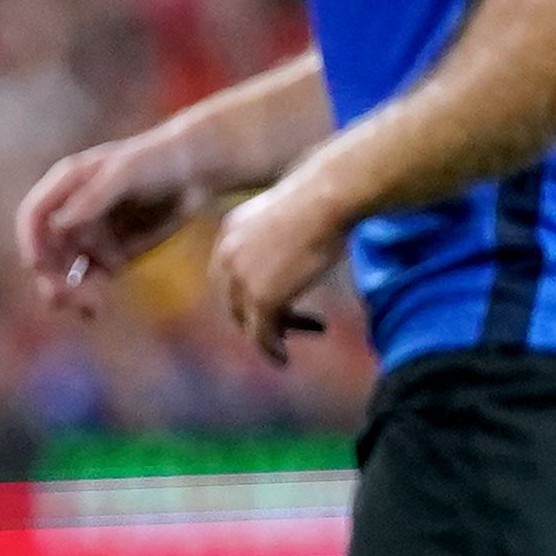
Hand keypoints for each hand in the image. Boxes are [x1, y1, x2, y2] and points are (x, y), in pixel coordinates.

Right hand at [15, 128, 206, 309]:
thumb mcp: (125, 174)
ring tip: (86, 305)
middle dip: (50, 275)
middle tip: (65, 295)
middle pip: (45, 252)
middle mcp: (70, 216)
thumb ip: (93, 197)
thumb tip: (58, 224)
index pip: (33, 217)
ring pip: (63, 273)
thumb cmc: (155, 162)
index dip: (30, 241)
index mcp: (65, 188)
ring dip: (65, 293)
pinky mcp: (109, 259)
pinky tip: (93, 311)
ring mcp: (88, 239)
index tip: (39, 265)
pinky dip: (86, 299)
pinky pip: (89, 284)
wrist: (190, 173)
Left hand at [209, 177, 344, 358]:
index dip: (244, 295)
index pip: (226, 275)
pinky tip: (284, 359)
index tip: (272, 303)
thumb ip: (280, 235)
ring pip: (248, 321)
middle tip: (285, 326)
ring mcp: (241, 278)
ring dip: (271, 334)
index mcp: (231, 231)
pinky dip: (271, 350)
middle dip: (256, 316)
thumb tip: (297, 247)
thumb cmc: (325, 197)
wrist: (328, 197)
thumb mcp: (289, 214)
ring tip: (290, 345)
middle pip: (233, 300)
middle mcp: (227, 255)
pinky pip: (261, 336)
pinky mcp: (261, 298)